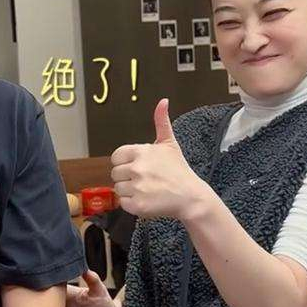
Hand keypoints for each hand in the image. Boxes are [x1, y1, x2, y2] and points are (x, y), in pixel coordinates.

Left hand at [111, 99, 207, 219]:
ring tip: (147, 190)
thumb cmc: (179, 171)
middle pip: (115, 174)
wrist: (191, 196)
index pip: (116, 157)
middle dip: (127, 177)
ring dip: (130, 191)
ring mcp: (137, 187)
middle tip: (145, 180)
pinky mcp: (138, 205)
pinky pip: (124, 203)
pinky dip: (133, 204)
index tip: (138, 167)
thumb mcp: (170, 144)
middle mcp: (137, 168)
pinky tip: (147, 200)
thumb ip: (161, 122)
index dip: (125, 163)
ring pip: (119, 189)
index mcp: (141, 152)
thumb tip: (163, 101)